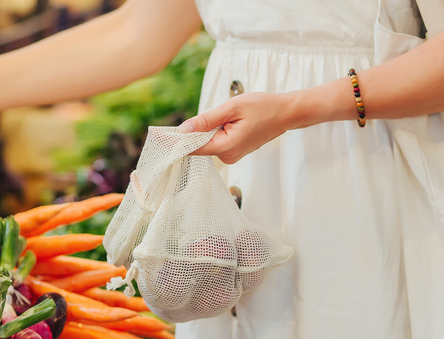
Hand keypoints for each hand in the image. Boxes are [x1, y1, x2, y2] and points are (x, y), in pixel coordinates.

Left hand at [178, 91, 317, 163]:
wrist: (286, 112)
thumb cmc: (263, 107)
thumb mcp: (231, 108)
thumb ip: (206, 120)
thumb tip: (183, 129)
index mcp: (226, 147)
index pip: (192, 148)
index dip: (174, 142)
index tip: (157, 137)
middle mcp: (228, 156)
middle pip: (198, 146)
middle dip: (191, 132)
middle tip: (188, 120)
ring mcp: (232, 156)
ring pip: (207, 143)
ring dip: (205, 130)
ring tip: (224, 116)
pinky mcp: (235, 151)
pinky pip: (216, 142)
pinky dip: (213, 133)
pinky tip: (225, 120)